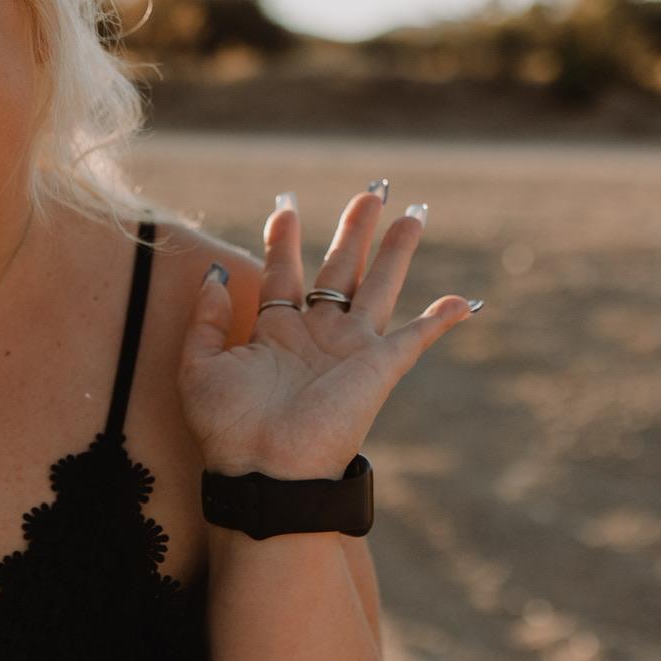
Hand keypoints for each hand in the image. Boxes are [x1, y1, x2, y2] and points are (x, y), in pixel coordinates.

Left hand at [178, 182, 479, 479]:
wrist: (265, 471)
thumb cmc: (229, 428)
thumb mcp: (198, 367)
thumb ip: (206, 320)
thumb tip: (215, 273)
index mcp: (275, 334)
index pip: (283, 273)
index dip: (283, 239)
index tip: (286, 207)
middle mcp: (316, 336)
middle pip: (341, 270)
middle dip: (356, 230)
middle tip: (371, 190)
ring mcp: (350, 350)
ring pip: (380, 287)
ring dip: (397, 251)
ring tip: (413, 213)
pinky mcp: (378, 368)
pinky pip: (415, 337)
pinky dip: (439, 319)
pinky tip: (462, 300)